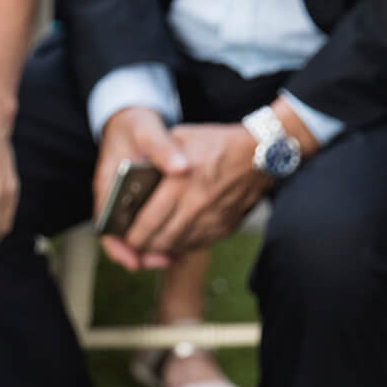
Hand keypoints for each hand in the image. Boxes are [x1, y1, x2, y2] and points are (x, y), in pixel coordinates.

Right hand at [92, 105, 190, 271]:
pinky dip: (163, 231)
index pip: (106, 227)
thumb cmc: (135, 125)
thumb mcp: (148, 131)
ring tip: (178, 255)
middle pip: (122, 237)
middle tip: (167, 260)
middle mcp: (114, 200)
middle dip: (143, 254)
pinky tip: (182, 236)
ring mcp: (127, 201)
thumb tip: (181, 168)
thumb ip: (163, 149)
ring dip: (155, 246)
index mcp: (107, 188)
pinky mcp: (141, 200)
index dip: (119, 248)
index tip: (135, 261)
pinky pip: (148, 222)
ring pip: (137, 233)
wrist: (133, 118)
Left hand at [125, 122, 269, 259]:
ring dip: (161, 248)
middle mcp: (194, 206)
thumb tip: (136, 177)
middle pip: (159, 240)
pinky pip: (197, 244)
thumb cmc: (217, 143)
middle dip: (142, 246)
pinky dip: (183, 245)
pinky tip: (176, 237)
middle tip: (135, 243)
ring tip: (152, 242)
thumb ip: (157, 157)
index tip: (124, 236)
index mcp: (179, 183)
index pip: (146, 222)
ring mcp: (211, 220)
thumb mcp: (181, 138)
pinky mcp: (224, 227)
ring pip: (177, 246)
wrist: (263, 152)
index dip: (131, 236)